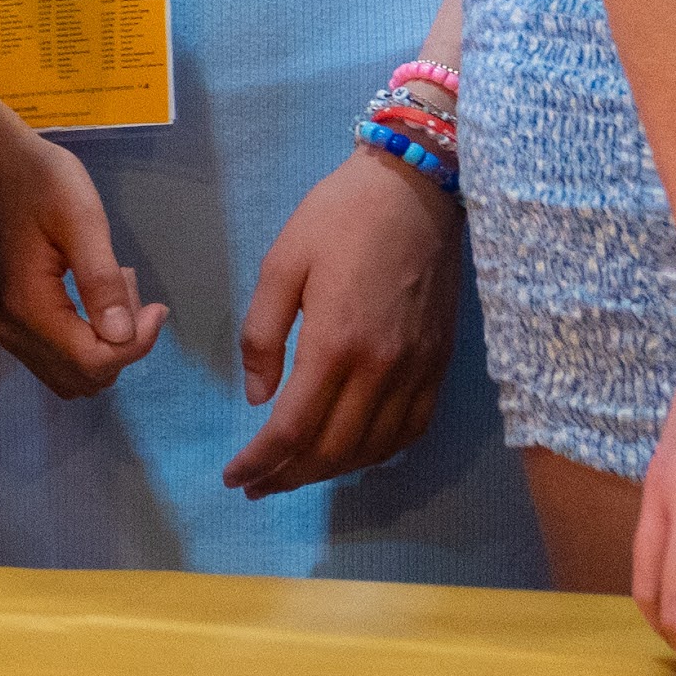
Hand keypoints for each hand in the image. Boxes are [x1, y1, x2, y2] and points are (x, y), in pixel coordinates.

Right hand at [0, 92, 165, 396]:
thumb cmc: (40, 181)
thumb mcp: (81, 219)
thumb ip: (101, 281)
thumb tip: (123, 336)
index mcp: (29, 306)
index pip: (93, 360)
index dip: (136, 345)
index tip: (157, 306)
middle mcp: (12, 329)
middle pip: (83, 377)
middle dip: (121, 345)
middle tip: (128, 290)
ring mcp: (6, 328)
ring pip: (70, 376)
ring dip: (104, 347)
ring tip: (112, 293)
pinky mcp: (8, 319)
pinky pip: (56, 359)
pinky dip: (85, 343)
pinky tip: (92, 301)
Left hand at [222, 145, 462, 496]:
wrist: (416, 190)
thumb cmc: (339, 218)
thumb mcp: (281, 264)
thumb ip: (263, 335)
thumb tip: (258, 397)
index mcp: (336, 343)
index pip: (293, 427)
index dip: (261, 460)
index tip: (236, 477)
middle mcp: (382, 369)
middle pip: (333, 449)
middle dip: (290, 476)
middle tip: (258, 485)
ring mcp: (418, 371)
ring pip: (374, 449)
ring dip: (331, 471)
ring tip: (296, 473)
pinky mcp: (440, 365)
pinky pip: (411, 430)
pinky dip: (379, 453)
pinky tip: (353, 453)